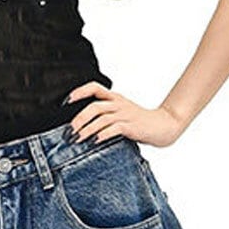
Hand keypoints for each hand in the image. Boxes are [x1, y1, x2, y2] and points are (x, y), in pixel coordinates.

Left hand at [64, 82, 185, 148]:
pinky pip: (114, 128)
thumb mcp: (120, 113)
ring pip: (102, 118)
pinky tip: (95, 141)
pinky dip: (103, 134)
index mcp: (114, 97)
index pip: (94, 87)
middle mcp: (118, 104)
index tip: (66, 102)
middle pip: (94, 106)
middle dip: (79, 119)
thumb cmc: (138, 122)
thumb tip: (81, 126)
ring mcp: (125, 114)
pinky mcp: (131, 126)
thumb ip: (104, 116)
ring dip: (87, 129)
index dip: (79, 92)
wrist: (162, 125)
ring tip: (78, 139)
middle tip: (70, 131)